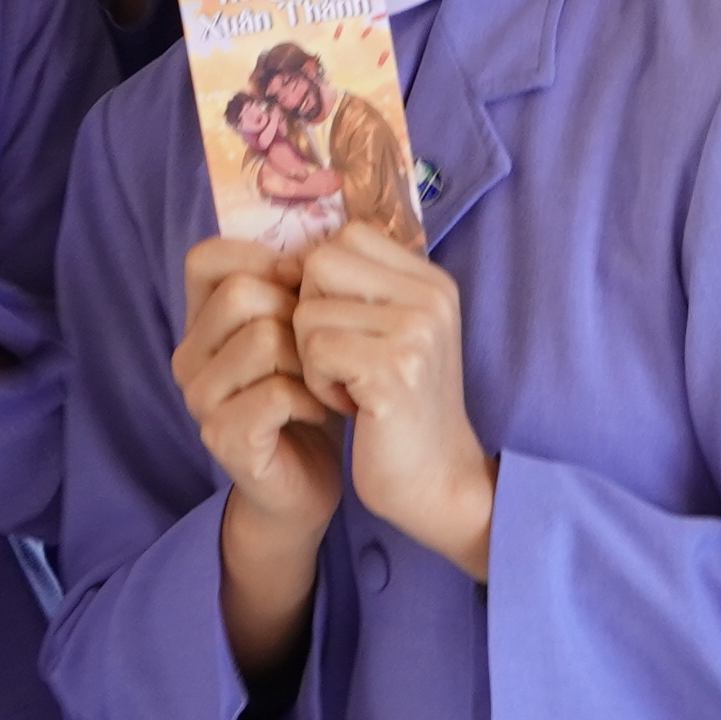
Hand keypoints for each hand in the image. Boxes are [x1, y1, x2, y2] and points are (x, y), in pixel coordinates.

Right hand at [173, 233, 342, 530]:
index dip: (261, 258)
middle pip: (242, 294)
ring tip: (326, 382)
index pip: (205, 258)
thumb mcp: (299, 332)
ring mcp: (199, 399)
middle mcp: (188, 357)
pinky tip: (322, 412)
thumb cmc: (308, 399)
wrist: (307, 483)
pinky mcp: (223, 438)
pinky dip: (314, 399)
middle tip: (322, 346)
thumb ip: (293, 288)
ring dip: (312, 361)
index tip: (301, 284)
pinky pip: (276, 393)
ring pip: (263, 340)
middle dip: (298, 314)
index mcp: (200, 323)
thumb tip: (317, 239)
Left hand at [292, 221, 492, 576]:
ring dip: (311, 356)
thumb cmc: (399, 409)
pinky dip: (318, 383)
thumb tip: (284, 259)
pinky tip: (349, 406)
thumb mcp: (387, 335)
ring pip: (309, 311)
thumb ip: (355, 288)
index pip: (347, 236)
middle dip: (309, 313)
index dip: (321, 280)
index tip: (337, 326)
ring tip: (348, 386)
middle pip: (321, 263)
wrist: (435, 483)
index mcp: (432, 283)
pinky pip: (315, 350)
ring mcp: (417, 331)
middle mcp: (431, 298)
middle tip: (339, 359)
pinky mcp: (394, 369)